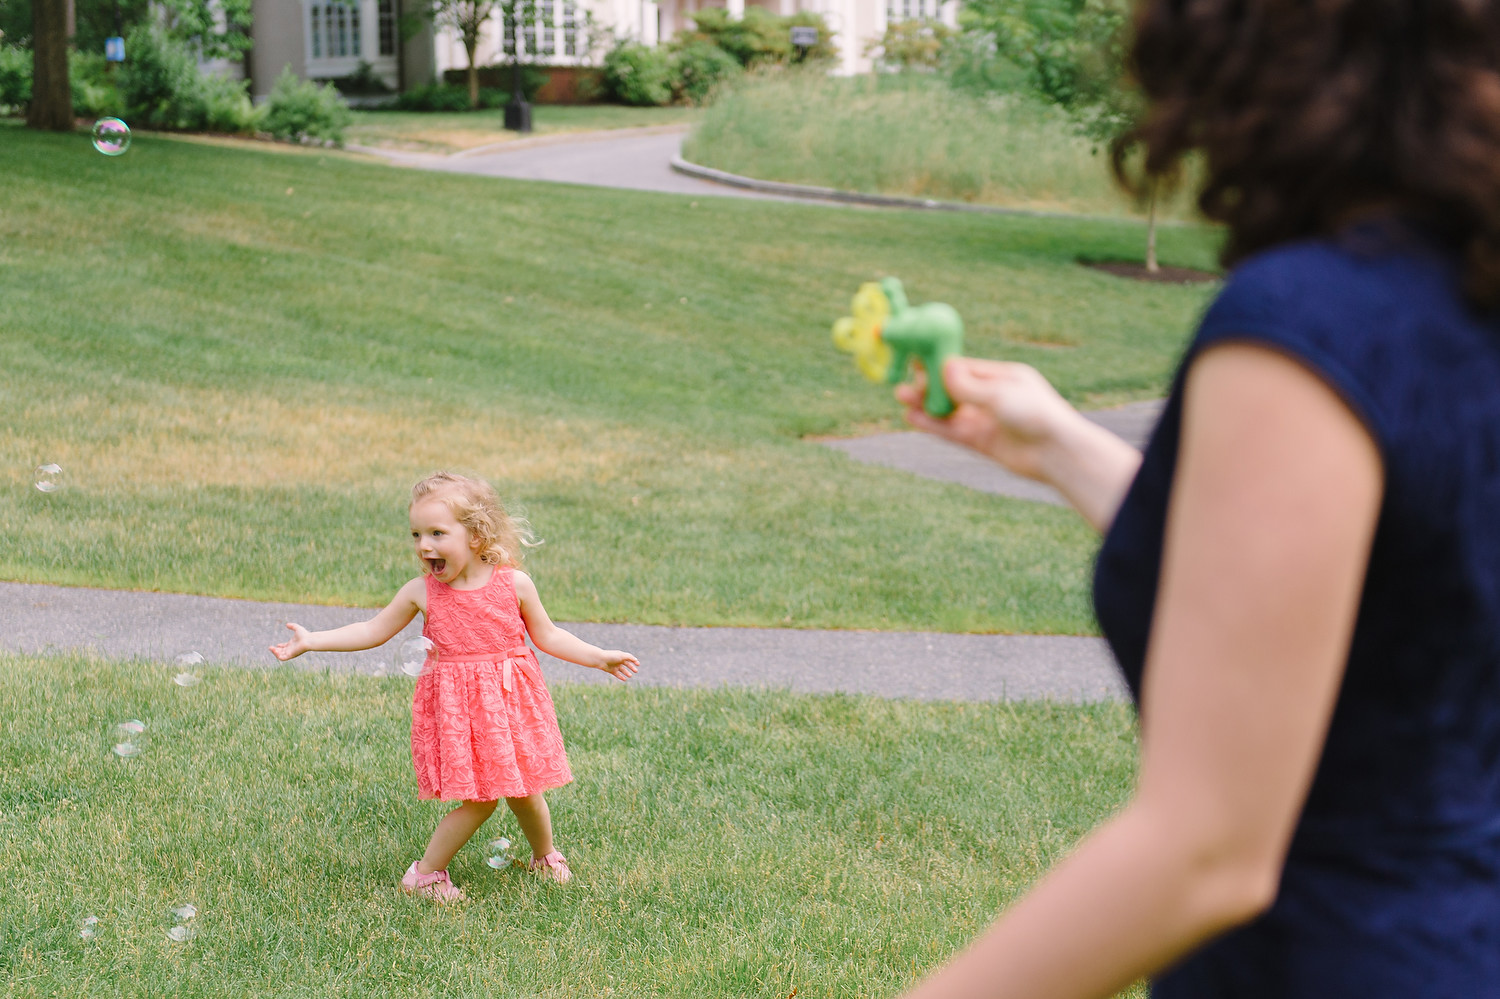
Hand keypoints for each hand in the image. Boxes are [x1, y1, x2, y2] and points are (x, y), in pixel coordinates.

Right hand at [269, 622, 312, 661]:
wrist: (309, 640)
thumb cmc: (305, 635)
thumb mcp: (297, 628)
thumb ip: (292, 626)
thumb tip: (287, 624)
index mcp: (292, 644)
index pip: (284, 647)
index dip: (280, 646)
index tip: (277, 644)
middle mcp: (291, 649)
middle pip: (281, 652)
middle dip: (275, 650)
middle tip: (270, 647)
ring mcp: (291, 653)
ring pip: (281, 655)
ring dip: (275, 653)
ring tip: (271, 648)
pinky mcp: (290, 655)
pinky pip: (282, 658)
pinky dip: (277, 655)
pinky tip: (275, 650)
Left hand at [593, 651, 639, 681]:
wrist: (600, 660)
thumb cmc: (611, 656)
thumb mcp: (621, 656)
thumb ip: (629, 657)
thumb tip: (635, 659)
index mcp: (621, 656)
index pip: (629, 658)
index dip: (634, 661)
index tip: (638, 664)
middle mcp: (619, 661)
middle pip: (627, 665)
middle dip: (632, 668)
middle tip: (636, 671)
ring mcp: (615, 666)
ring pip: (623, 670)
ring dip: (627, 673)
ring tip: (630, 676)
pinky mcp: (612, 671)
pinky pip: (618, 675)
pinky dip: (621, 677)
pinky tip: (625, 679)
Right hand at [896, 356, 1080, 482]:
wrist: (1056, 453)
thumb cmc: (1035, 414)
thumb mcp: (999, 394)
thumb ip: (968, 385)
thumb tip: (943, 368)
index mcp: (1004, 377)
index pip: (966, 367)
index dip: (941, 364)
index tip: (918, 358)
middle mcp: (994, 397)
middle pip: (955, 388)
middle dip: (930, 384)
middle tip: (905, 379)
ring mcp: (987, 420)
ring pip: (950, 410)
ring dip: (926, 404)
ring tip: (901, 396)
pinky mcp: (982, 442)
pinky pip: (952, 430)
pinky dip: (933, 424)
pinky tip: (913, 417)